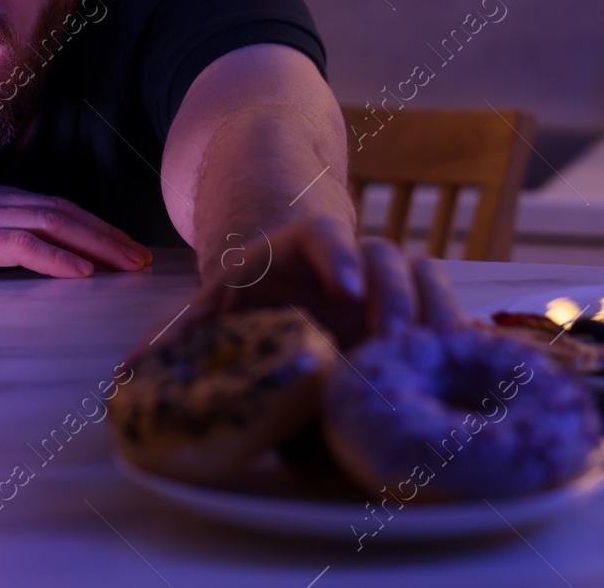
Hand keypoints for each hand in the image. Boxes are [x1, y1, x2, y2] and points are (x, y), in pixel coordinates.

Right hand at [0, 173, 152, 280]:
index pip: (43, 204)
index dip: (84, 222)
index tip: (113, 242)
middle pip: (60, 208)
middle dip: (107, 232)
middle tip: (141, 254)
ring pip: (53, 222)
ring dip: (99, 244)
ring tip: (130, 263)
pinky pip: (21, 246)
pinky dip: (58, 257)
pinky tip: (83, 272)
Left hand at [185, 223, 465, 349]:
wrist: (292, 291)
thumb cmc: (250, 299)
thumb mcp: (216, 306)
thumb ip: (182, 332)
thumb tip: (126, 371)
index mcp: (297, 249)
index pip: (323, 232)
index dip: (337, 252)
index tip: (346, 285)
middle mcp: (350, 260)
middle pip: (384, 256)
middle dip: (392, 295)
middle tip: (395, 341)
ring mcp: (389, 285)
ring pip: (426, 276)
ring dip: (433, 313)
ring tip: (434, 360)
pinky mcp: (415, 316)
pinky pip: (450, 312)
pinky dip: (462, 336)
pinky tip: (478, 371)